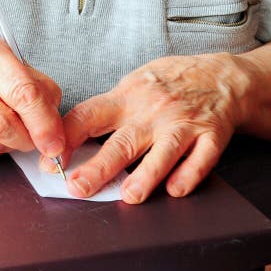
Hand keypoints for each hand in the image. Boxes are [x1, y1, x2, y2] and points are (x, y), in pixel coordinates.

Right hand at [0, 33, 64, 162]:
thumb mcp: (9, 60)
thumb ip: (38, 87)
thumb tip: (55, 126)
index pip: (22, 93)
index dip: (44, 123)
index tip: (56, 143)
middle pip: (3, 125)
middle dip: (28, 139)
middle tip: (37, 138)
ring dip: (10, 143)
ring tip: (8, 125)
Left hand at [60, 53, 247, 202]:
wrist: (221, 75)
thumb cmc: (171, 81)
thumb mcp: (134, 83)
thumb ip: (109, 108)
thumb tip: (71, 134)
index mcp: (127, 97)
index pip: (90, 115)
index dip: (68, 137)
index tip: (49, 158)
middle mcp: (153, 111)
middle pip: (123, 141)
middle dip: (99, 166)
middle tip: (78, 187)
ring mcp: (183, 124)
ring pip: (163, 151)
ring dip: (146, 174)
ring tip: (129, 195)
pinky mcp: (211, 136)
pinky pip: (201, 158)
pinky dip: (189, 174)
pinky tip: (176, 189)